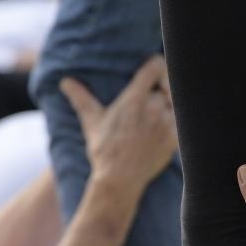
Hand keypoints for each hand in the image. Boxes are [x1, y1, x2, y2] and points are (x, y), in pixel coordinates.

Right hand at [60, 57, 177, 192]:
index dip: (156, 66)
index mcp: (134, 99)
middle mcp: (153, 108)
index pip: (156, 66)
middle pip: (166, 86)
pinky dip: (174, 122)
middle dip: (159, 91)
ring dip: (168, 106)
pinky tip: (163, 129)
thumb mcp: (91, 121)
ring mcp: (166, 123)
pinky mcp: (175, 138)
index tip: (152, 76)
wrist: (119, 179)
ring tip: (157, 115)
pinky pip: (180, 121)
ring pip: (174, 103)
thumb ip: (81, 98)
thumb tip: (64, 82)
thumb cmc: (104, 150)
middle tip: (151, 100)